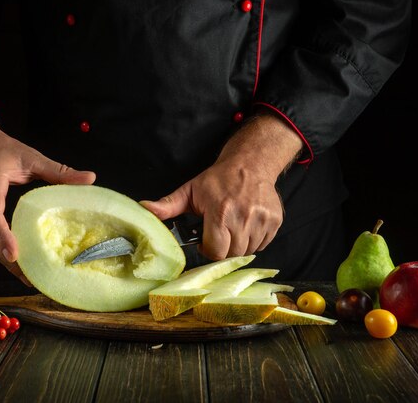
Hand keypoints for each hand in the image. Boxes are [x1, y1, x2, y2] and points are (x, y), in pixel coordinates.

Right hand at [0, 102, 95, 283]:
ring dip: (5, 257)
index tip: (15, 254)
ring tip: (28, 276)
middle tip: (31, 278)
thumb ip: (59, 170)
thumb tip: (90, 179)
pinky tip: (20, 259)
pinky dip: (1, 247)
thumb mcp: (29, 156)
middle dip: (8, 259)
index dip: (2, 235)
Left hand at [141, 109, 302, 260]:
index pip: (215, 251)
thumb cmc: (217, 180)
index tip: (205, 240)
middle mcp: (243, 217)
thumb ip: (167, 206)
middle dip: (222, 248)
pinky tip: (245, 225)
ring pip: (247, 251)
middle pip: (231, 254)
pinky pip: (262, 245)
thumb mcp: (189, 191)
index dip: (207, 249)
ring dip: (238, 245)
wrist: (250, 164)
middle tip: (218, 233)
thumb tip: (143, 209)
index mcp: (220, 212)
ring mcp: (261, 220)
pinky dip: (253, 240)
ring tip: (231, 227)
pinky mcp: (274, 222)